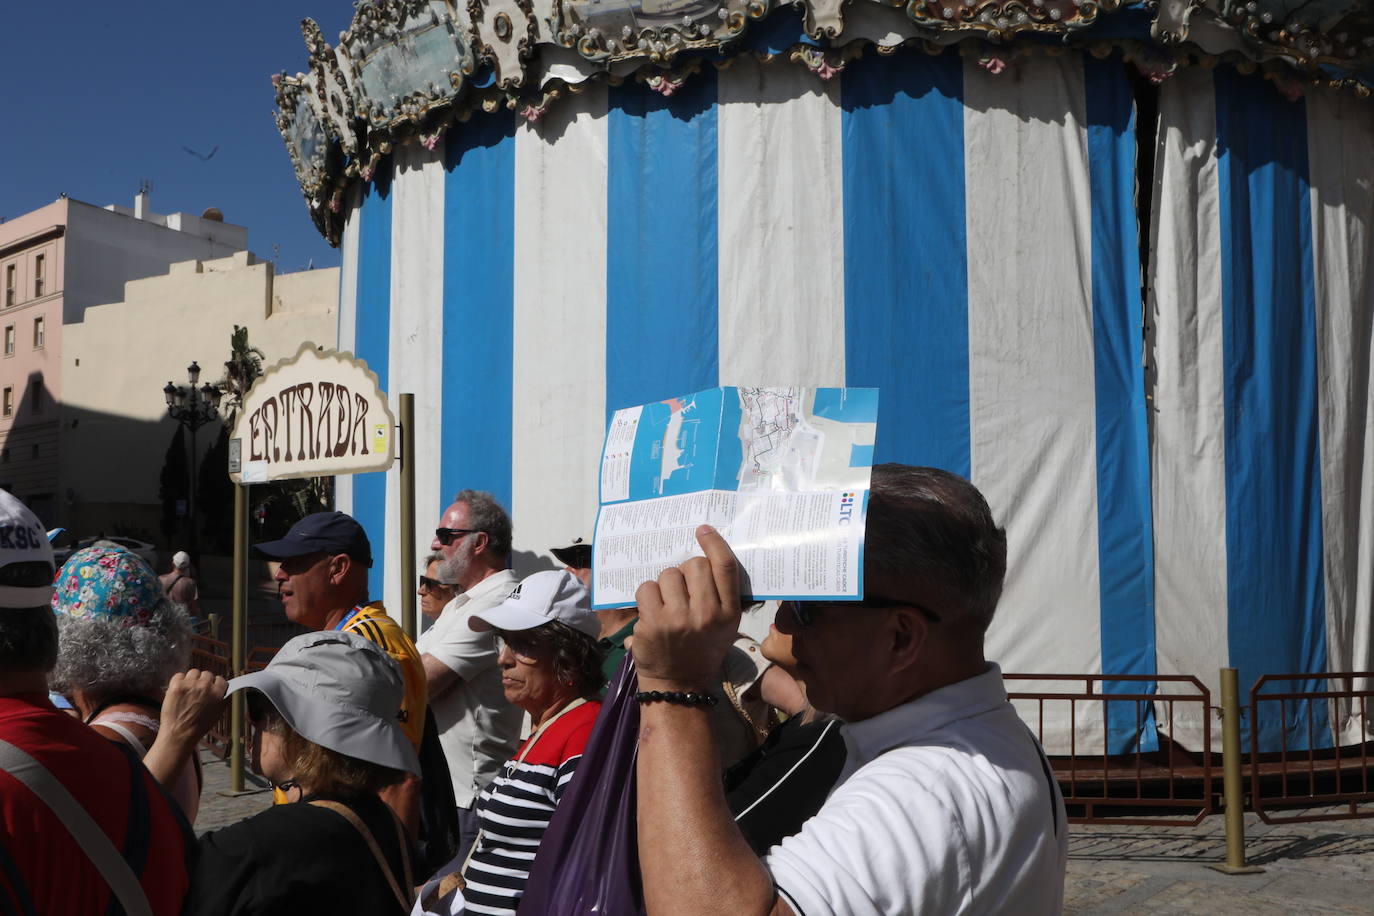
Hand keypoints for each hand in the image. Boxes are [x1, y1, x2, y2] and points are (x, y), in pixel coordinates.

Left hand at [160, 669, 228, 747]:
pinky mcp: (177, 685)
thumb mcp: (218, 713)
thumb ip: (221, 698)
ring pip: (193, 672)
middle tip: (197, 691)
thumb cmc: (198, 727)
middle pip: (207, 674)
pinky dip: (178, 681)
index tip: (211, 688)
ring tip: (187, 690)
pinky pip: (179, 675)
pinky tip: (178, 690)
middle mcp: (206, 686)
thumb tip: (221, 689)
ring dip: (191, 679)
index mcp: (218, 693)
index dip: (215, 684)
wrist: (179, 734)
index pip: (220, 679)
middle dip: (203, 681)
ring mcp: (191, 684)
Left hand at [632, 525, 740, 689]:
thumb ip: (720, 595)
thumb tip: (706, 556)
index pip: (725, 567)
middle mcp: (706, 613)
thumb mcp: (724, 627)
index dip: (714, 543)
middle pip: (694, 565)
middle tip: (681, 589)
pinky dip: (647, 596)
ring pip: (667, 574)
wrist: (678, 685)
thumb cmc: (701, 651)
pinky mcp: (653, 623)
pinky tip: (651, 612)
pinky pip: (646, 588)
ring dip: (664, 585)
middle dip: (685, 571)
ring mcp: (678, 618)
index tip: (703, 530)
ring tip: (666, 604)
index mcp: (728, 613)